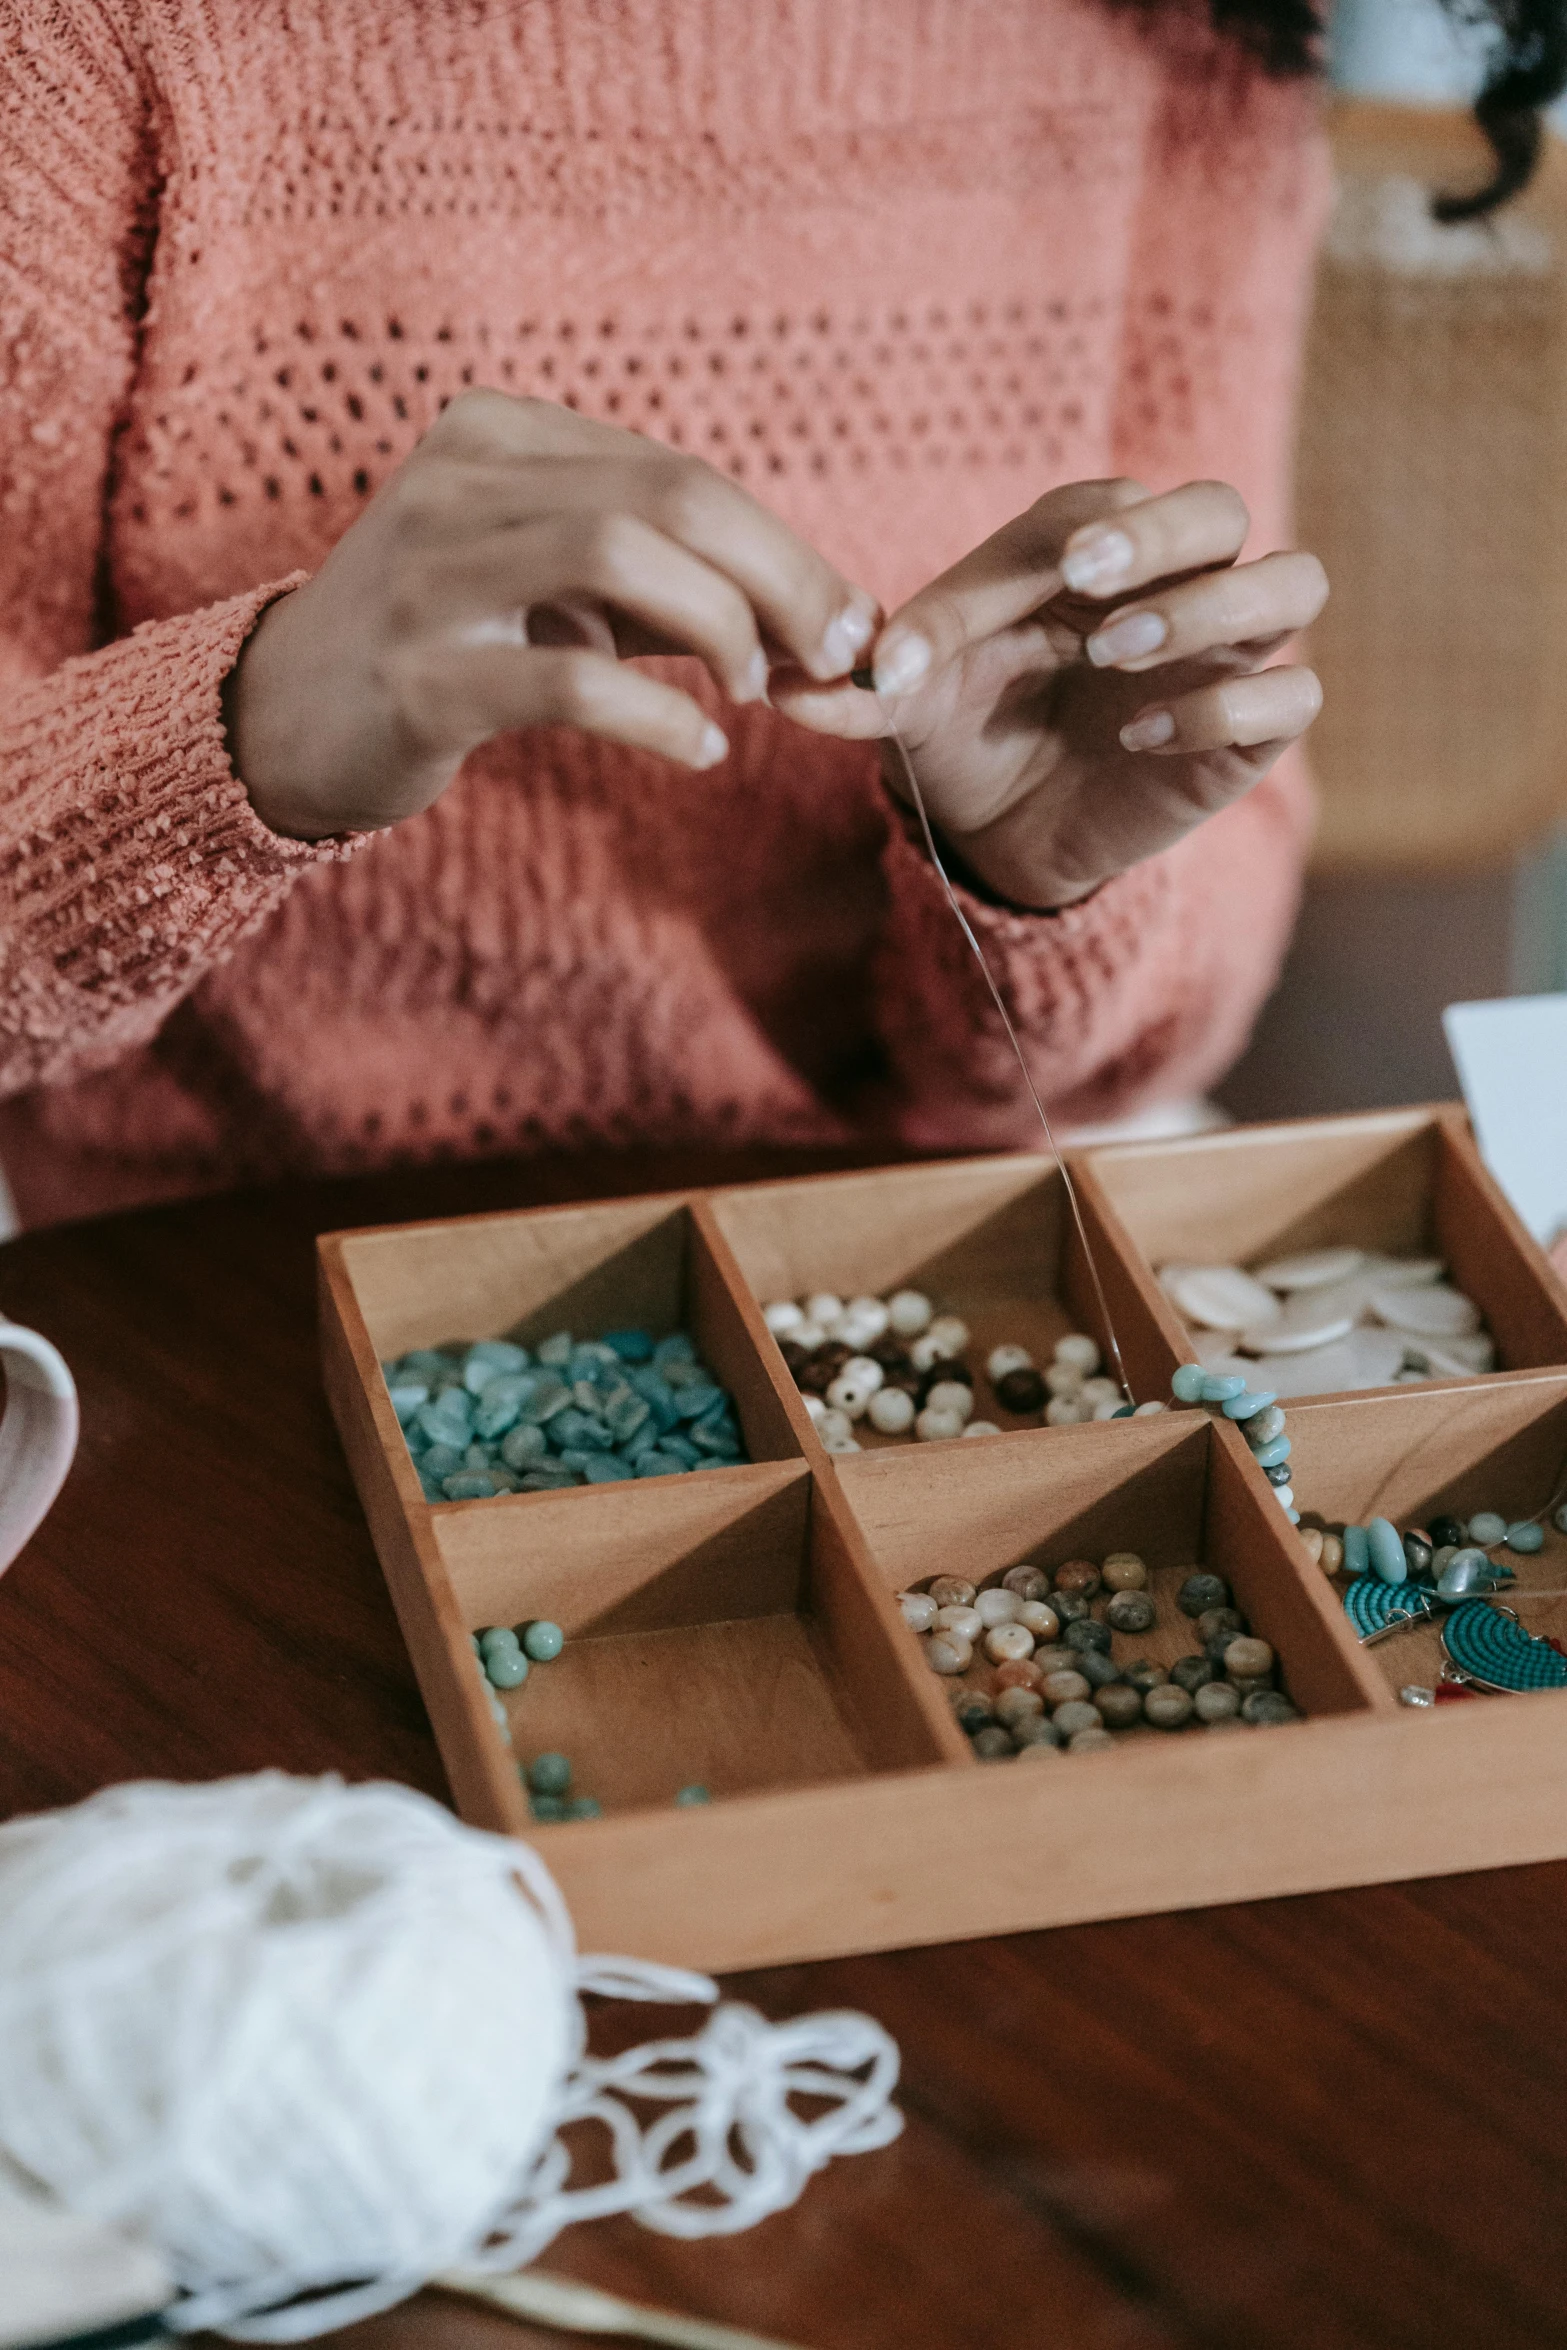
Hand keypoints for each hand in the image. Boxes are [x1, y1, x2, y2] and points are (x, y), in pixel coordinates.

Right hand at [227, 391, 878, 838]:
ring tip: (752, 693)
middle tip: (833, 657)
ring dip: (721, 628)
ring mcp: (431, 575)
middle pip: (667, 498)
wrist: (286, 719)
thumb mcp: (553, 586)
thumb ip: (670, 585)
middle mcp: (457, 481)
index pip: (677, 472)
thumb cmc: (451, 645)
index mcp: (497, 434)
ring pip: (619, 557)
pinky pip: (569, 681)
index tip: (847, 622)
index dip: (783, 547)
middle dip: (779, 578)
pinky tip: (701, 751)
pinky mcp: (421, 677)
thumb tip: (828, 622)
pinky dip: (657, 717)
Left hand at [770, 480, 1326, 909]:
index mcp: (1090, 548)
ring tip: (1116, 654)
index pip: (1094, 511)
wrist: (999, 834)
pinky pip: (1289, 698)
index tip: (1004, 597)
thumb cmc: (961, 733)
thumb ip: (869, 681)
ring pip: (1290, 584)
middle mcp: (1172, 583)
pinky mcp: (1248, 732)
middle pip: (1218, 510)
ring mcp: (1223, 654)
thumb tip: (792, 682)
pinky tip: (1138, 738)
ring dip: (1213, 609)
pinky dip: (1224, 708)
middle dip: (1162, 535)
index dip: (1050, 545)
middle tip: (1088, 579)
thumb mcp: (908, 704)